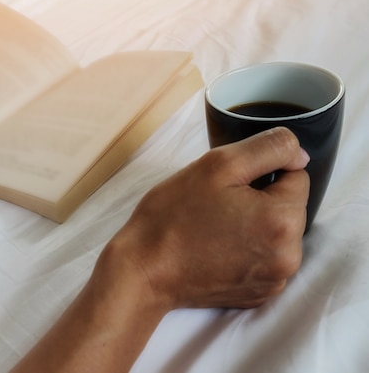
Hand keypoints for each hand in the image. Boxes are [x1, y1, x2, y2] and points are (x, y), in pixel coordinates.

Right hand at [11, 127, 309, 372]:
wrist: (143, 269)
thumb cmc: (173, 216)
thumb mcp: (217, 165)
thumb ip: (269, 148)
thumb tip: (298, 154)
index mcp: (284, 220)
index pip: (296, 175)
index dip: (260, 171)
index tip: (228, 184)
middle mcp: (289, 255)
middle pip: (288, 206)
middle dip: (259, 198)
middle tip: (216, 204)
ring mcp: (275, 279)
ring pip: (277, 232)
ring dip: (254, 223)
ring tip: (214, 227)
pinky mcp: (260, 294)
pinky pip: (266, 257)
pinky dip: (248, 249)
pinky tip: (217, 248)